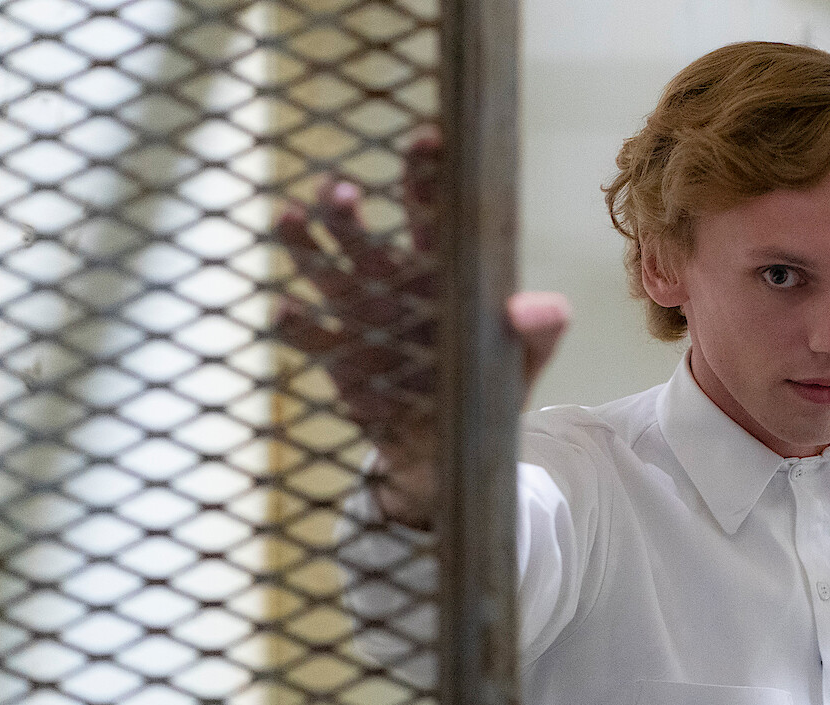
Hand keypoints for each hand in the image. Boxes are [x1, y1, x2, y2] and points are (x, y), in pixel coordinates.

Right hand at [275, 134, 569, 527]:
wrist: (455, 442)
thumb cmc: (490, 378)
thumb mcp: (524, 354)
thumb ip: (539, 328)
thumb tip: (543, 307)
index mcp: (440, 265)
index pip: (430, 207)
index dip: (427, 171)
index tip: (428, 138)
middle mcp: (391, 280)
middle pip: (360, 232)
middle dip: (345, 207)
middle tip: (341, 189)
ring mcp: (361, 315)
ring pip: (323, 269)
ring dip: (305, 243)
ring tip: (289, 217)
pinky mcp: (341, 359)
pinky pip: (312, 338)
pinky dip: (295, 325)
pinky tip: (286, 311)